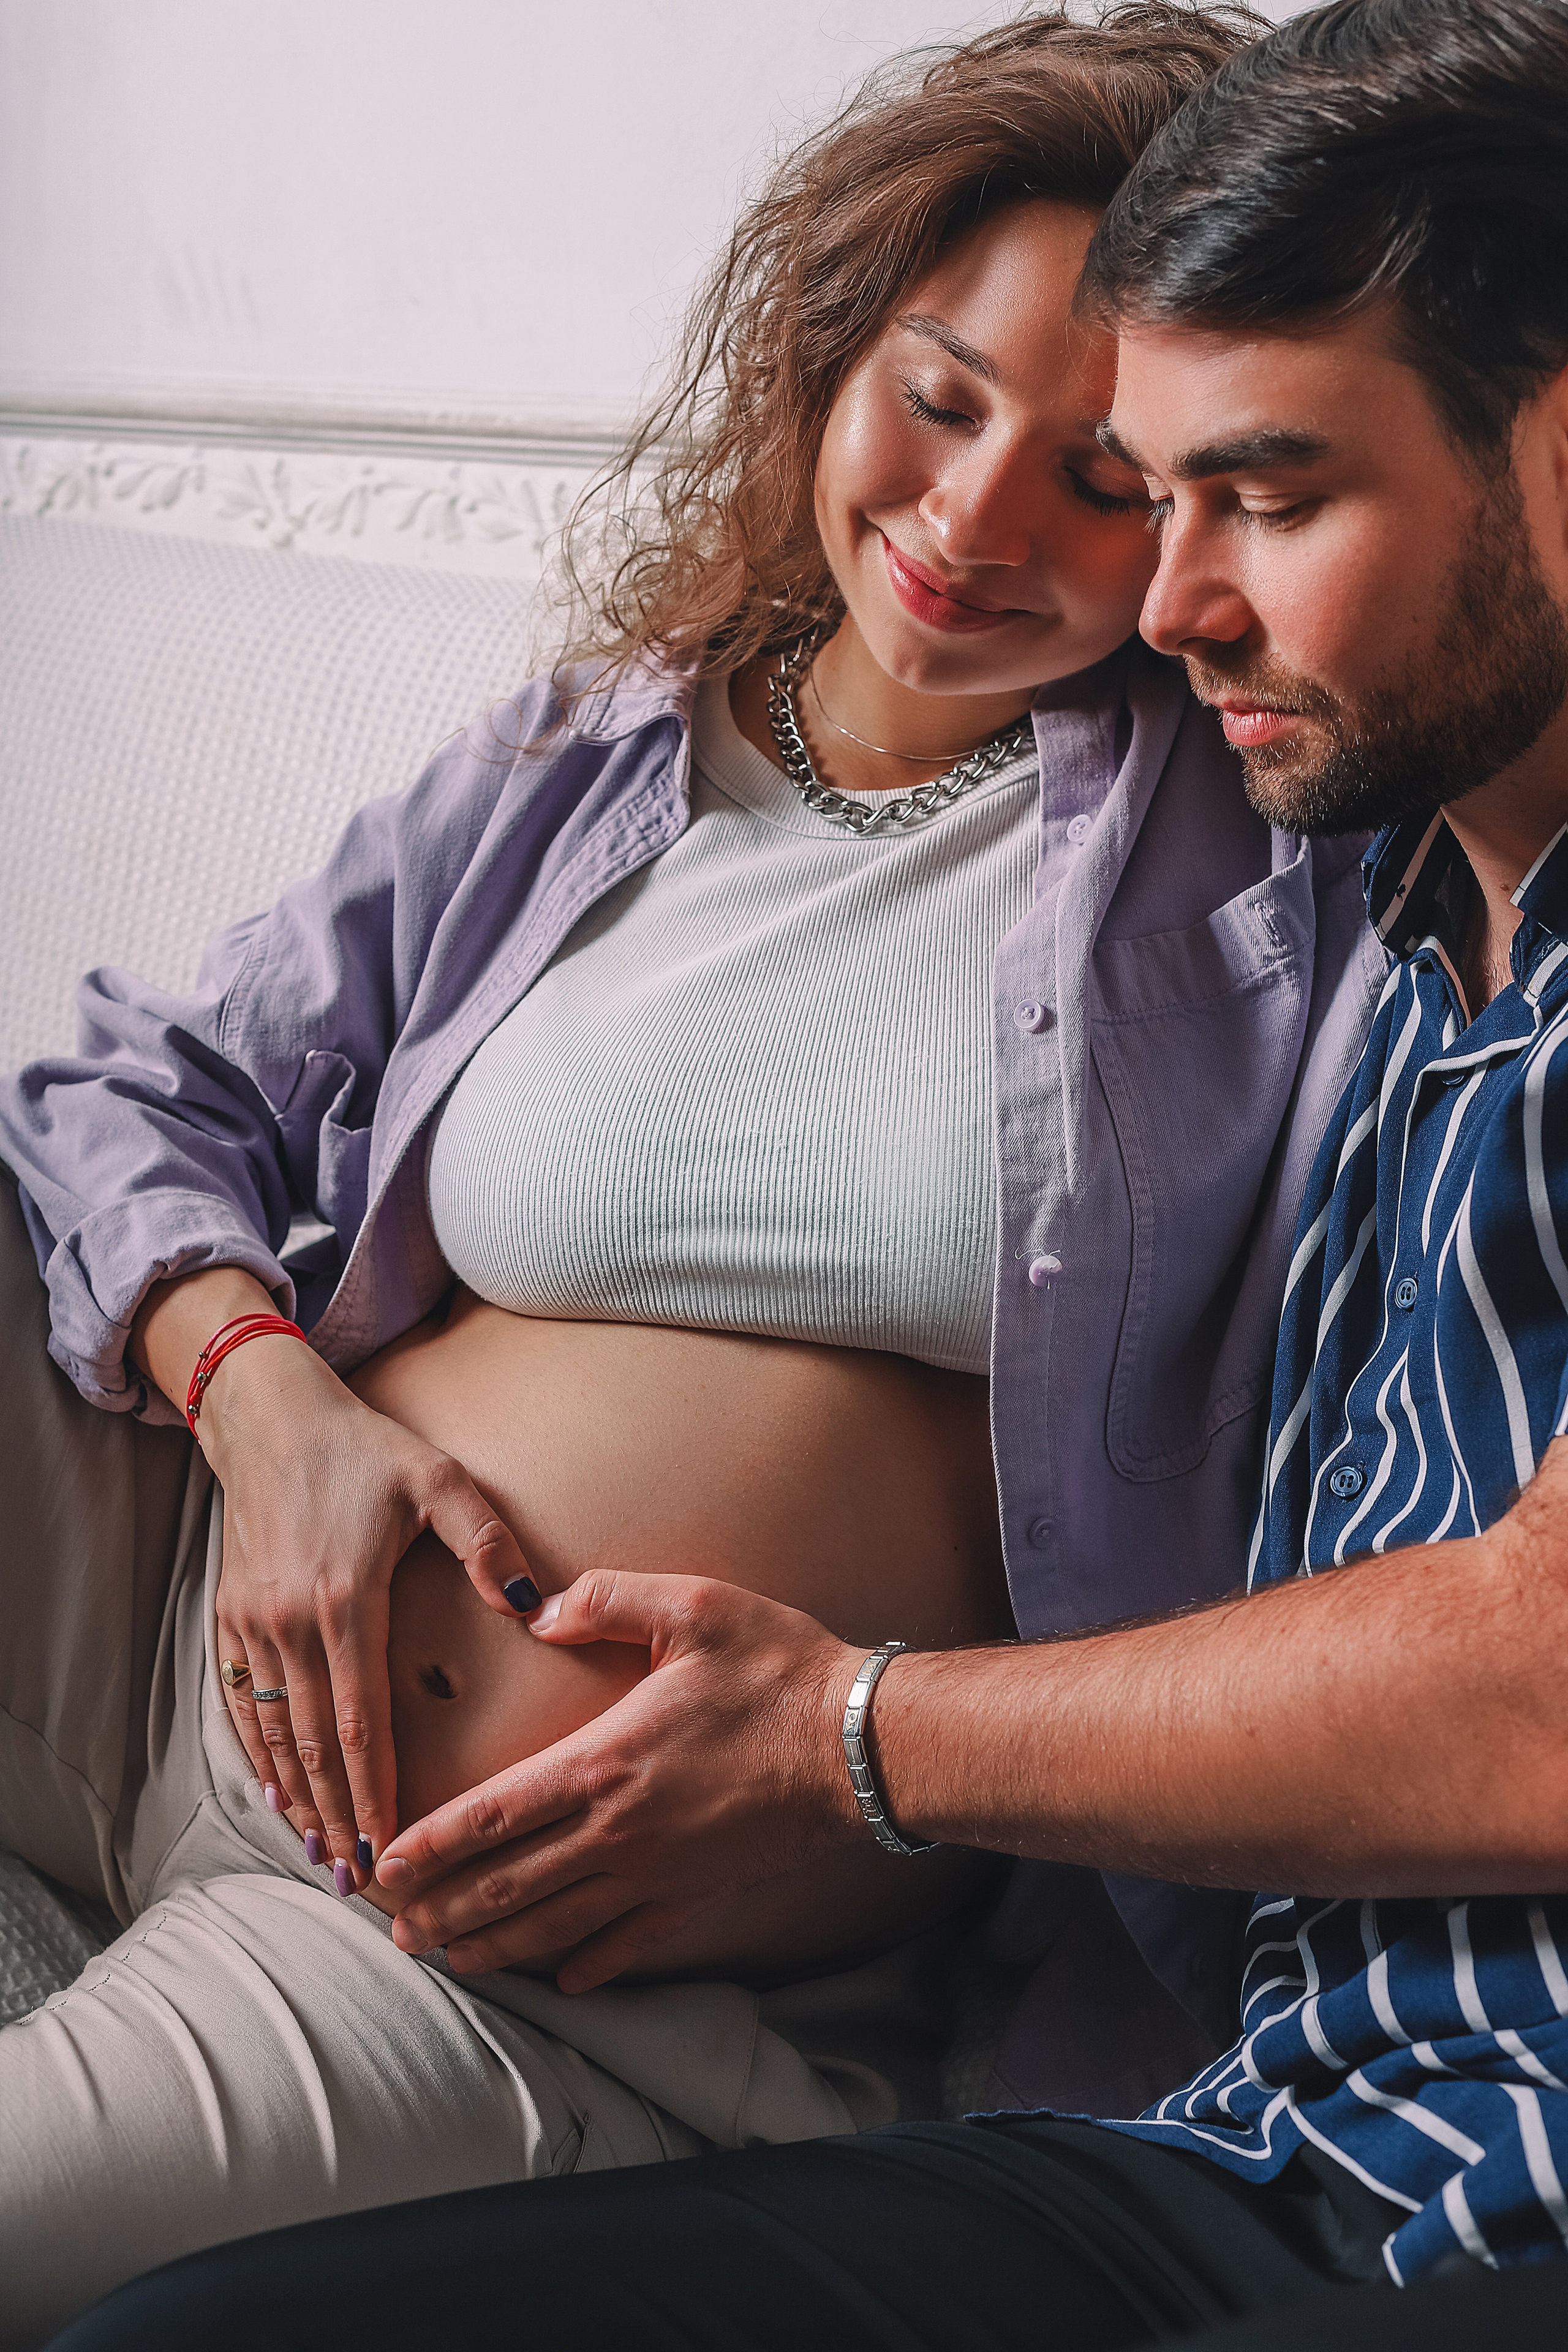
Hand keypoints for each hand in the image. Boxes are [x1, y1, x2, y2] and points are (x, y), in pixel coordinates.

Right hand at [133, 1268, 532, 1884]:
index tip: (389, 1846)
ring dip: (299, 1797)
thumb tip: (532, 1600)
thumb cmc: (365, 1449)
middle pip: (317, 1744)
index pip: (363, 1723)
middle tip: (360, 1881)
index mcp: (346, 1601)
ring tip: (322, 1854)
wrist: (272, 1418)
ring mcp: (255, 1622)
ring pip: (277, 1732)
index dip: (375, 1792)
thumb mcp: (438, 1479)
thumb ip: (486, 1541)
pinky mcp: (232, 1615)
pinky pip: (244, 1701)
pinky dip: (259, 1753)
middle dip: (338, 1817)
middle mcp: (292, 1623)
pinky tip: (277, 1792)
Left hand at [375, 1572, 864, 1988]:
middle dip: (444, 1913)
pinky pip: (632, 1944)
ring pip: (556, 1926)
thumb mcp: (694, 1608)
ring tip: (452, 1962)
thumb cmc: (779, 1671)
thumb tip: (542, 1609)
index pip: (491, 1814)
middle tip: (396, 1934)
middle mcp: (617, 1831)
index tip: (384, 1869)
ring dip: (497, 1948)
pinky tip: (567, 1983)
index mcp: (603, 1762)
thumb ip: (609, 1600)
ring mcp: (658, 1873)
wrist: (860, 1744)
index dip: (429, 1846)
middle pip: (507, 1886)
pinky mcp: (700, 1894)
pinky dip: (592, 1968)